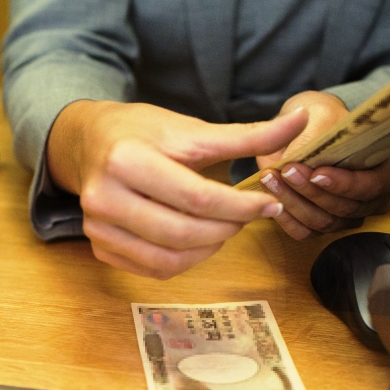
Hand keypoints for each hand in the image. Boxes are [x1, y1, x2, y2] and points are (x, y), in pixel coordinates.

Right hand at [45, 101, 305, 278]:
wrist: (87, 142)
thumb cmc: (142, 131)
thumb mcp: (191, 128)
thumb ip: (248, 135)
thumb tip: (302, 121)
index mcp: (127, 160)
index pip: (197, 197)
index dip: (240, 206)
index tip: (269, 204)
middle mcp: (104, 197)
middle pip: (184, 233)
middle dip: (227, 228)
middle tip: (247, 216)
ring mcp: (97, 227)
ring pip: (169, 259)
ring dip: (209, 249)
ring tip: (223, 227)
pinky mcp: (98, 247)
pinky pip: (152, 269)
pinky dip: (184, 260)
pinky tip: (197, 238)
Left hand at [254, 91, 389, 239]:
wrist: (301, 131)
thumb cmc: (321, 119)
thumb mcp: (320, 115)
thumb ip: (314, 135)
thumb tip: (298, 159)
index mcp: (387, 169)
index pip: (373, 186)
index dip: (345, 184)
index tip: (317, 173)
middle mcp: (372, 199)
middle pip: (346, 208)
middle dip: (313, 192)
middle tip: (287, 171)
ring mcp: (347, 216)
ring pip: (324, 222)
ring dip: (295, 203)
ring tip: (272, 178)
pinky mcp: (321, 226)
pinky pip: (305, 232)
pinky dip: (286, 217)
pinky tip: (270, 198)